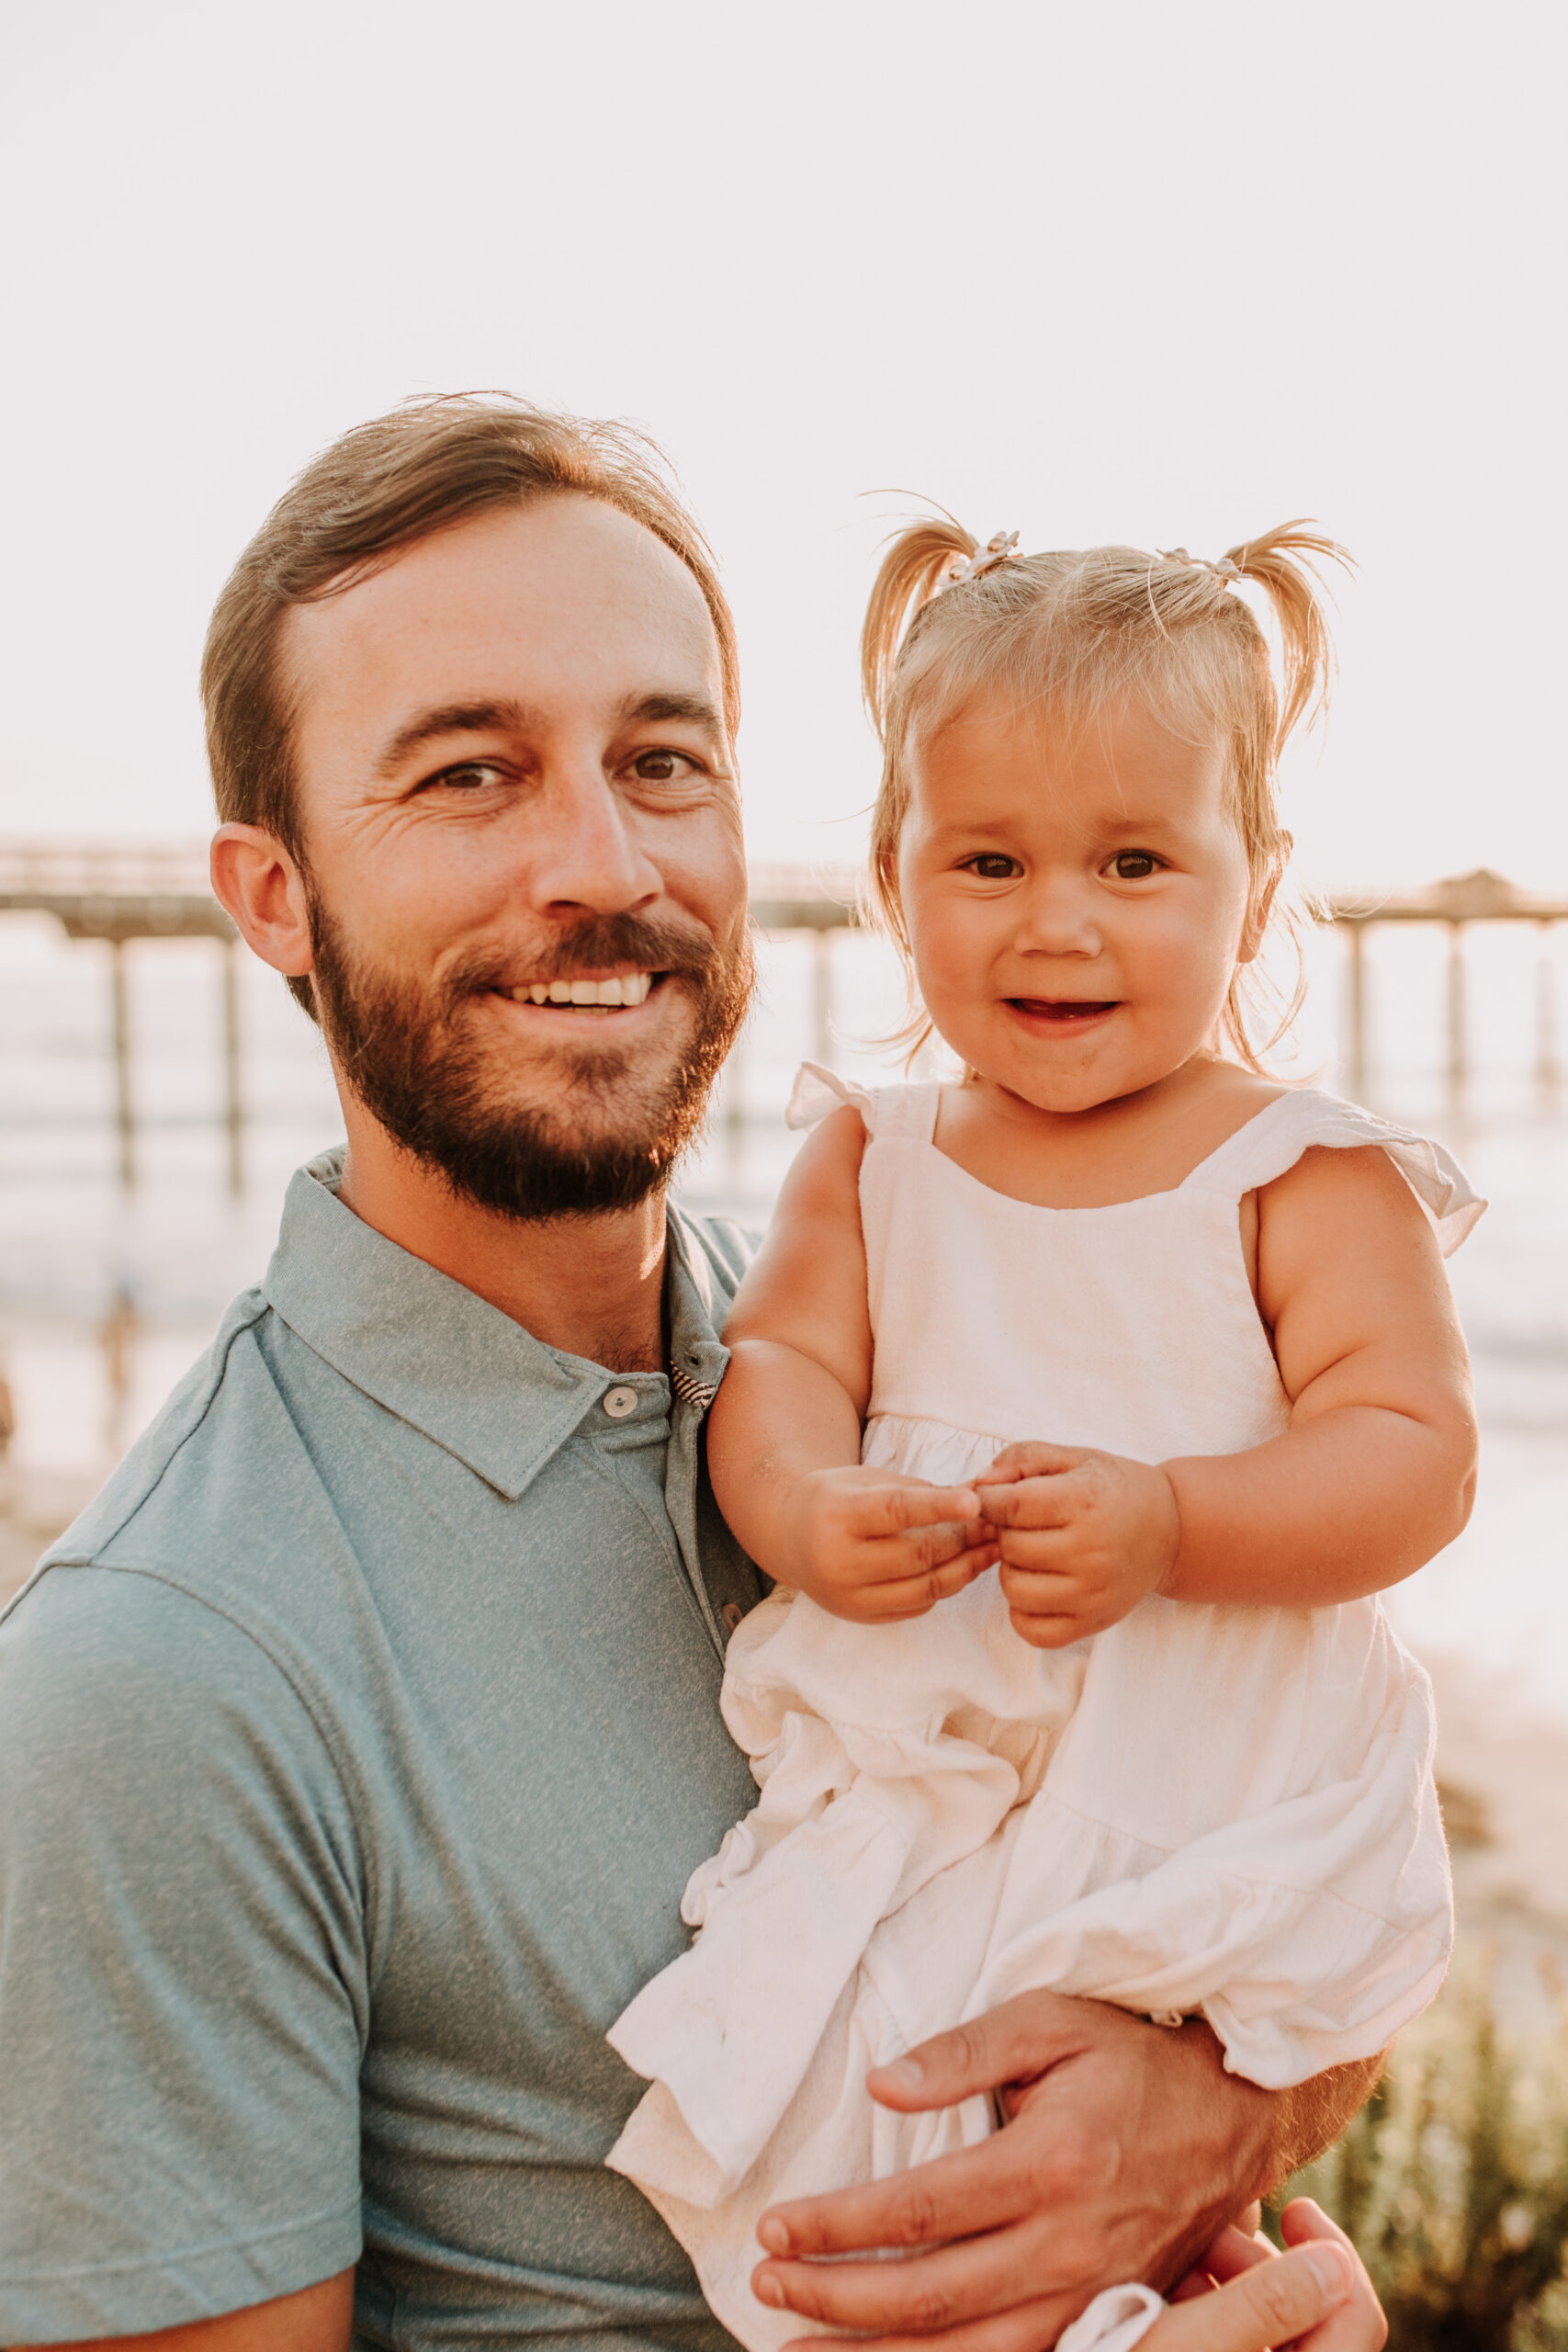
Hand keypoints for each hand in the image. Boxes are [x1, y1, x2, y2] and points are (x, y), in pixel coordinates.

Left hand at [750, 1989, 1279, 2351]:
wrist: (1241, 2108)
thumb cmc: (1133, 2055)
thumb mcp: (1050, 2020)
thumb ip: (963, 2053)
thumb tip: (880, 2086)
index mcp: (1050, 2164)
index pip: (916, 2212)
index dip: (834, 2228)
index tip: (773, 2230)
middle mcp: (1070, 2243)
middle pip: (931, 2296)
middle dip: (836, 2301)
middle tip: (766, 2290)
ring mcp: (1093, 2293)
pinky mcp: (1110, 2316)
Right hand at [782, 1465, 999, 1621]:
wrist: (790, 1536)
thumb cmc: (837, 1498)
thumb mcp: (867, 1479)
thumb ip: (919, 1490)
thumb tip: (978, 1496)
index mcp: (837, 1515)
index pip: (895, 1512)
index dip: (939, 1507)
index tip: (976, 1502)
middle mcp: (838, 1561)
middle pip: (917, 1555)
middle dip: (963, 1540)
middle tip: (994, 1524)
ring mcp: (848, 1596)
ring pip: (924, 1588)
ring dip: (965, 1568)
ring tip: (990, 1548)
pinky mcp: (860, 1617)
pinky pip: (917, 1606)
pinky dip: (944, 1586)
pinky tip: (961, 1567)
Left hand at [975, 1443, 1180, 1647]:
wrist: (1172, 1530)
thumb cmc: (1115, 1489)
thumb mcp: (1073, 1458)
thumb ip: (1021, 1459)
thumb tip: (978, 1484)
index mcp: (1084, 1502)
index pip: (1009, 1507)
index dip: (989, 1501)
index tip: (996, 1499)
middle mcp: (1091, 1551)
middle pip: (1010, 1547)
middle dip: (1005, 1532)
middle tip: (1026, 1524)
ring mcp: (1093, 1592)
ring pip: (1014, 1589)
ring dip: (1013, 1570)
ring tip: (1034, 1554)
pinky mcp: (1093, 1621)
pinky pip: (1031, 1629)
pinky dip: (1024, 1610)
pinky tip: (1039, 1585)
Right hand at [1154, 2200, 1385, 2348]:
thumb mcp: (1185, 2345)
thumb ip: (1265, 2305)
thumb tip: (1334, 2264)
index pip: (1356, 2318)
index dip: (1334, 2254)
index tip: (1294, 2208)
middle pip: (1313, 2317)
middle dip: (1265, 2265)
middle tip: (1206, 2240)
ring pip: (1274, 2327)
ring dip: (1234, 2285)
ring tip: (1178, 2266)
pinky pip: (1240, 2341)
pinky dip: (1215, 2312)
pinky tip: (1168, 2296)